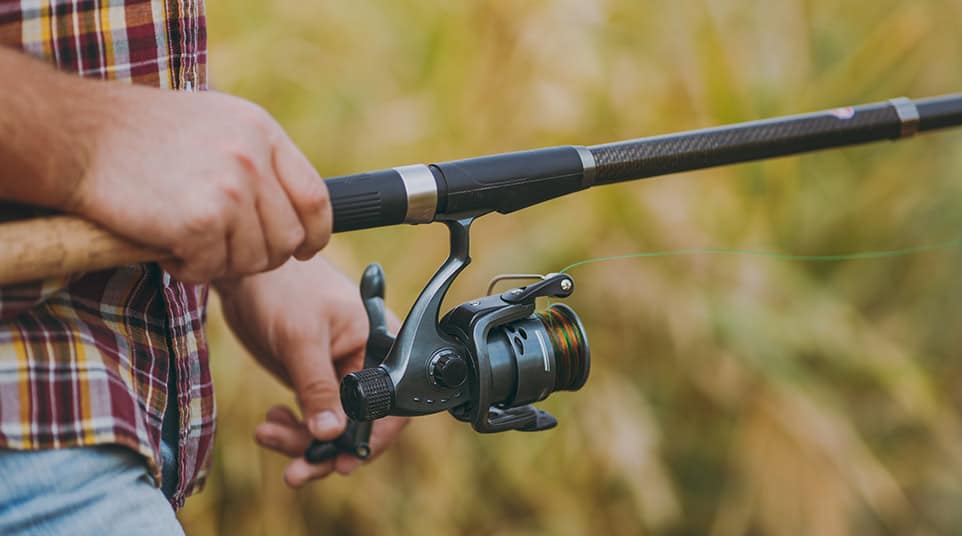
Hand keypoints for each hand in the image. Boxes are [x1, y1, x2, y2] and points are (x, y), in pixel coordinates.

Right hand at [71, 85, 330, 281]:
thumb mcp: (218, 125)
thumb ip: (259, 160)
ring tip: (189, 243)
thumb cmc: (141, 133)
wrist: (76, 133)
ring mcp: (230, 189)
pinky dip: (190, 269)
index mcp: (264, 133)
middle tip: (223, 251)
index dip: (314, 235)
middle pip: (287, 238)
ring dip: (222, 264)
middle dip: (261, 257)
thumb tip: (294, 211)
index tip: (303, 250)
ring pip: (254, 260)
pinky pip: (214, 269)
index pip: (316, 199)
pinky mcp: (199, 221)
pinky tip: (167, 249)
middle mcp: (254, 159)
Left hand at [216, 256, 406, 485]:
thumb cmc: (282, 288)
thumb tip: (330, 434)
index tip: (342, 463)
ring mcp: (339, 374)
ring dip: (302, 442)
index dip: (368, 439)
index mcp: (381, 344)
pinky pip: (312, 419)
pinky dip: (292, 429)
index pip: (390, 406)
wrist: (244, 275)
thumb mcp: (301, 340)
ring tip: (268, 435)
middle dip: (327, 450)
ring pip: (332, 428)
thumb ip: (318, 387)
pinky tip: (270, 424)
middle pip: (360, 425)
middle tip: (297, 470)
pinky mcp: (315, 381)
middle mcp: (366, 363)